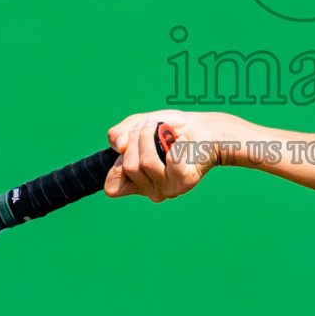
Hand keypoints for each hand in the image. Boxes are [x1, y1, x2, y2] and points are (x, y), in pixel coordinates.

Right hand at [103, 110, 245, 201]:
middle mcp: (150, 190)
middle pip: (128, 167)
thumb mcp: (138, 125)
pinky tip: (182, 140)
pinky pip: (172, 160)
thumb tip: (119, 145)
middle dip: (136, 138)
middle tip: (149, 127)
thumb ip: (120, 133)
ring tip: (161, 128)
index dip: (116, 164)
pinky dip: (177, 143)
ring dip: (151, 137)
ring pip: (146, 163)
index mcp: (136, 183)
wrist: (202, 128)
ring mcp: (167, 189)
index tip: (127, 144)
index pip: (112, 187)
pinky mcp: (184, 182)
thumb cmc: (169, 129)